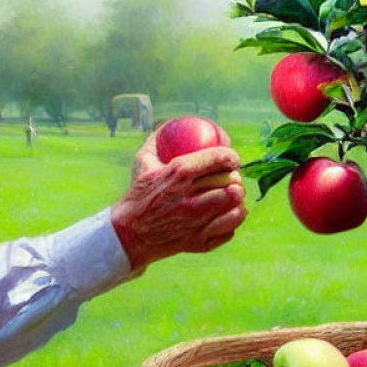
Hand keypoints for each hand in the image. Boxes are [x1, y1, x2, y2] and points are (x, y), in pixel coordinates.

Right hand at [110, 130, 246, 272]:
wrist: (128, 234)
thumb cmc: (137, 195)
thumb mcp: (142, 162)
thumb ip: (158, 140)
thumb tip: (170, 123)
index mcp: (179, 173)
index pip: (219, 159)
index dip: (232, 157)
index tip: (232, 160)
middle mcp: (191, 199)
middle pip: (232, 186)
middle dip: (237, 180)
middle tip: (233, 179)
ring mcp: (196, 223)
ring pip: (236, 209)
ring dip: (237, 202)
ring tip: (233, 198)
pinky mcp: (199, 243)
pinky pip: (229, 231)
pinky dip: (230, 223)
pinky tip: (224, 217)